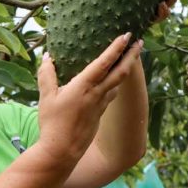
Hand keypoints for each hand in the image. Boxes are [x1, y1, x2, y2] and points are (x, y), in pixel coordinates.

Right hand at [36, 33, 143, 165]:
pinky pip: (110, 94)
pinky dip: (115, 84)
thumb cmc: (52, 124)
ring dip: (126, 68)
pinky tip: (112, 81)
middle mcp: (96, 94)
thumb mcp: (46, 97)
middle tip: (141, 42)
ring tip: (131, 58)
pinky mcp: (99, 114)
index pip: (104, 63)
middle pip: (121, 72)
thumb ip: (47, 75)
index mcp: (84, 86)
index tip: (127, 35)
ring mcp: (100, 105)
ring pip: (118, 83)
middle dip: (132, 56)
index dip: (117, 48)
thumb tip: (48, 57)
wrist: (62, 151)